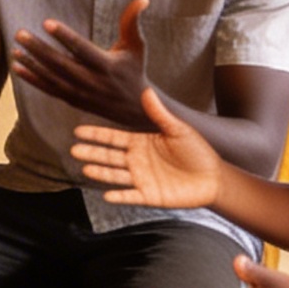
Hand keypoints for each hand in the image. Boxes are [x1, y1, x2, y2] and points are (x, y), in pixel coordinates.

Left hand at [12, 0, 151, 124]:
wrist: (135, 109)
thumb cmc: (134, 71)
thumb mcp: (136, 47)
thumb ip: (132, 22)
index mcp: (106, 65)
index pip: (81, 48)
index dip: (64, 36)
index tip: (46, 22)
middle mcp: (91, 81)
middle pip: (60, 64)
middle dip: (39, 49)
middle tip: (20, 34)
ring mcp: (79, 93)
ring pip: (51, 78)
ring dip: (32, 64)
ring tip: (16, 49)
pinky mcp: (72, 100)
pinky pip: (49, 89)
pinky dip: (32, 79)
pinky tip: (17, 67)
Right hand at [71, 86, 223, 210]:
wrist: (213, 177)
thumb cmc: (197, 151)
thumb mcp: (177, 129)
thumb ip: (159, 114)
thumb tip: (146, 90)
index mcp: (141, 143)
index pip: (113, 138)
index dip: (96, 135)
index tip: (78, 131)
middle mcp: (136, 161)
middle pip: (109, 156)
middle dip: (92, 153)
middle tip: (74, 150)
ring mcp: (141, 179)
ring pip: (115, 176)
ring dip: (101, 173)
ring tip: (86, 168)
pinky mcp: (149, 196)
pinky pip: (130, 196)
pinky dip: (119, 196)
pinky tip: (107, 195)